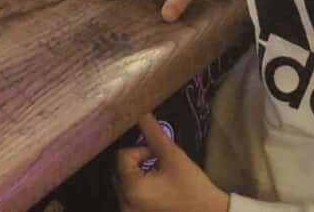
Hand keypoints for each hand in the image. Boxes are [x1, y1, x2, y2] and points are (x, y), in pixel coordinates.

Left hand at [115, 114, 229, 211]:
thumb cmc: (193, 188)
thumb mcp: (173, 156)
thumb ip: (153, 132)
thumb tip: (140, 111)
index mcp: (131, 189)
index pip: (123, 155)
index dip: (143, 151)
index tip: (161, 157)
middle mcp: (125, 203)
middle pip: (121, 169)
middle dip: (139, 162)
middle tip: (161, 166)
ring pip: (125, 181)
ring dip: (139, 174)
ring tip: (160, 178)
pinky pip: (130, 195)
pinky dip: (140, 187)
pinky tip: (158, 190)